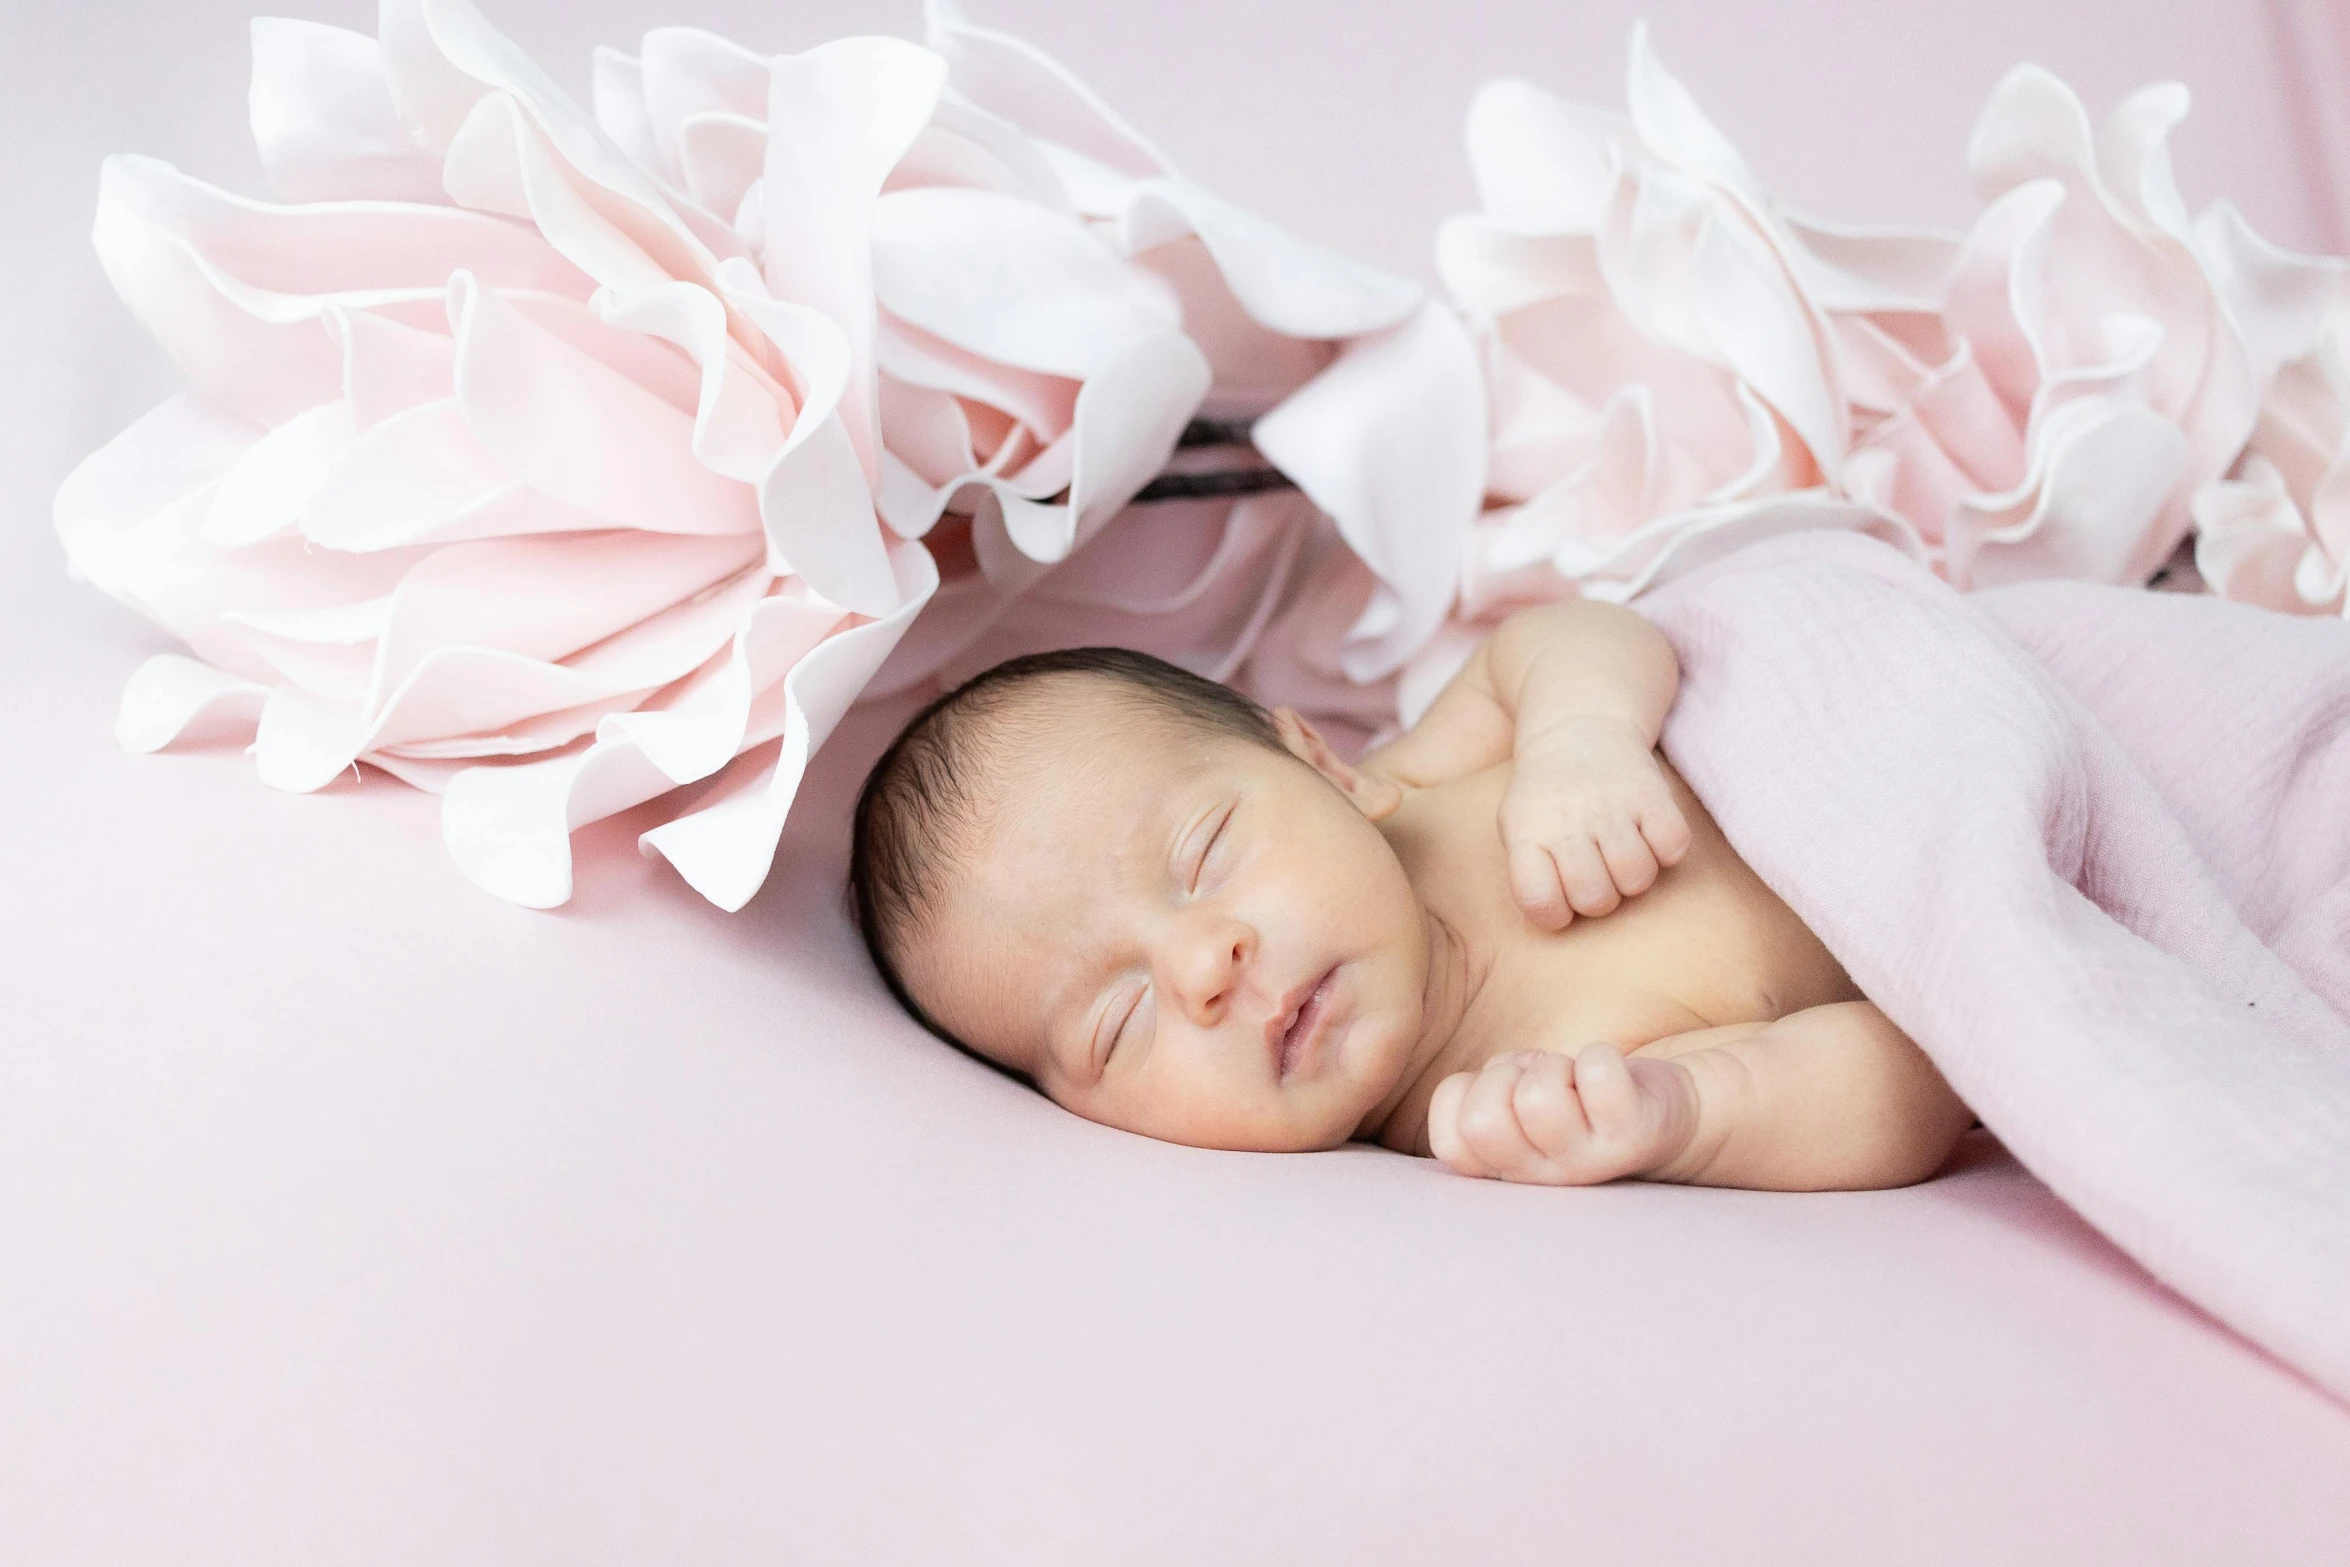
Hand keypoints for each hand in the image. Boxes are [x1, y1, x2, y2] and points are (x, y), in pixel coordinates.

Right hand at [1425, 1045, 1697, 1185]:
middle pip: (1485, 1124)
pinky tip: (1612, 1077)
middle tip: (1542, 1079)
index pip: (1448, 1140)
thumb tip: (1402, 1057)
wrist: (1669, 1114)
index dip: (1466, 1095)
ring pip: (1539, 1099)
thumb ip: (1470, 1095)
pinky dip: (1600, 1057)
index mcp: (1502, 1169)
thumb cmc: (1577, 1099)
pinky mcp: (1634, 1139)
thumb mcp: (1512, 1100)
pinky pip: (1596, 1075)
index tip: (1503, 1090)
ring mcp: (1587, 1166)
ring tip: (1575, 1080)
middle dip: (1506, 1075)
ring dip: (1554, 1066)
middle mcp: (1540, 1180)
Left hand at [1501, 715, 1690, 928]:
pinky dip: (1667, 851)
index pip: (1539, 901)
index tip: (1558, 896)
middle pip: (1595, 898)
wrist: (1577, 728)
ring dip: (1633, 877)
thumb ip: (1530, 874)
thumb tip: (1560, 917)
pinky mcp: (1652, 793)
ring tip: (1619, 854)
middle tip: (1595, 874)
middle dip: (1599, 899)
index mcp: (1527, 832)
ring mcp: (1612, 804)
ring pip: (1637, 878)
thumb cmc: (1547, 800)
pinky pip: (1673, 848)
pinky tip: (1648, 835)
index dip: (1553, 912)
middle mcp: (1568, 818)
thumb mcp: (1518, 829)